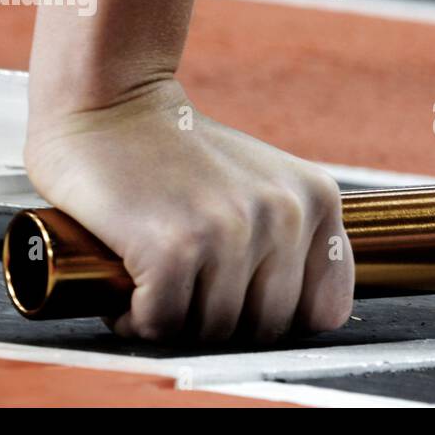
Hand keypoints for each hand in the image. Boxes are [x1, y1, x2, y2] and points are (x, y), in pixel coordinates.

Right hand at [23, 78, 353, 341]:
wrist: (109, 102)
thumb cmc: (182, 153)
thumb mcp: (266, 181)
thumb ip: (296, 237)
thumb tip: (315, 319)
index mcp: (318, 200)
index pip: (325, 310)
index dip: (279, 320)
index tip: (240, 302)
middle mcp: (285, 215)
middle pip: (266, 329)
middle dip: (221, 324)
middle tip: (185, 290)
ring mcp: (231, 231)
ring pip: (214, 332)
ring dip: (175, 322)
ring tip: (154, 284)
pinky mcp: (174, 249)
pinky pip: (162, 324)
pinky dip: (136, 318)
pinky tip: (127, 288)